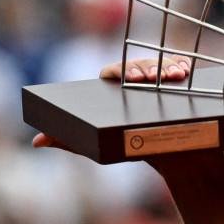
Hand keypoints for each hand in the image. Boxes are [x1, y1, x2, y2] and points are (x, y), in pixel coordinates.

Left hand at [31, 56, 194, 150]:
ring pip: (161, 64)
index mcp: (115, 89)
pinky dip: (182, 64)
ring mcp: (160, 79)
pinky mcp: (181, 81)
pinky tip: (186, 70)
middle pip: (140, 66)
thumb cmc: (133, 148)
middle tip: (156, 78)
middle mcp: (137, 79)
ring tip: (175, 76)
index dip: (121, 72)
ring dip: (167, 66)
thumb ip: (71, 141)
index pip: (113, 72)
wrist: (170, 159)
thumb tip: (37, 141)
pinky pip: (180, 66)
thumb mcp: (101, 143)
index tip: (130, 79)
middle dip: (148, 68)